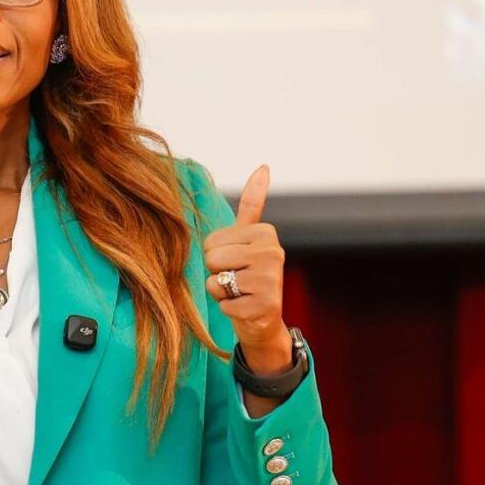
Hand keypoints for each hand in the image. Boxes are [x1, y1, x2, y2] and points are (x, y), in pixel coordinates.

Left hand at [203, 164, 292, 372]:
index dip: (215, 255)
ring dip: (221, 291)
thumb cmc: (247, 274)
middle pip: (212, 258)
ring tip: (240, 292)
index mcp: (265, 232)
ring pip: (216, 281)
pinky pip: (224, 304)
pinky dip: (228, 309)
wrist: (262, 319)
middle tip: (237, 279)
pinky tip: (245, 307)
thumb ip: (252, 204)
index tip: (236, 261)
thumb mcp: (248, 238)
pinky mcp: (265, 305)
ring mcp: (271, 280)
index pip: (211, 241)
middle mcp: (273, 252)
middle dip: (217, 272)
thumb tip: (264, 166)